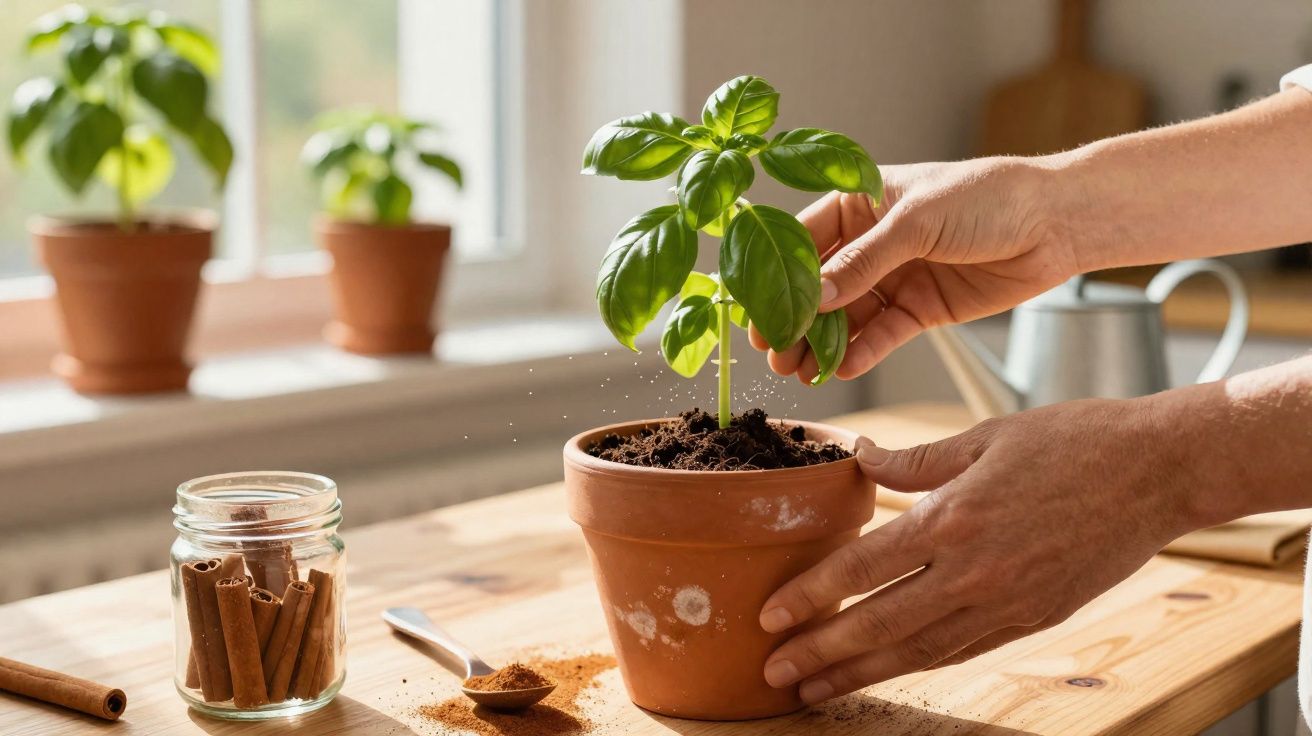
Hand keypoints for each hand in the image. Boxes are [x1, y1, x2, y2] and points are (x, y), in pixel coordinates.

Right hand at [750, 158, 1085, 381]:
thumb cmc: (989, 198)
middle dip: (796, 318)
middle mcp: (871, 240)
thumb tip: (816, 298)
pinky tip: (844, 368)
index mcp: (860, 201)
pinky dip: (863, 352)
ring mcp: (895, 276)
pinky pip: (883, 335)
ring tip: (800, 370)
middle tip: (774, 352)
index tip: (757, 309)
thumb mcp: (918, 221)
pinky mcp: (920, 309)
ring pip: (846, 316)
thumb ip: (865, 260)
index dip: (777, 274)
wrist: (1057, 223)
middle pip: (820, 285)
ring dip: (823, 343)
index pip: (804, 239)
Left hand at [757, 398, 1201, 703]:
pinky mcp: (1035, 617)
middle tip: (772, 672)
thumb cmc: (1073, 441)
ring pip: (918, 650)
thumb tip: (862, 457)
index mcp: (955, 517)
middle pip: (880, 624)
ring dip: (860, 673)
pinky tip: (886, 671)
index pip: (864, 568)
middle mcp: (975, 571)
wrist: (1159, 472)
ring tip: (815, 689)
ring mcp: (1007, 602)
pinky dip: (917, 665)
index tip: (770, 616)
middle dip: (821, 653)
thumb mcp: (985, 436)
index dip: (813, 596)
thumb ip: (916, 460)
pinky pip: (962, 649)